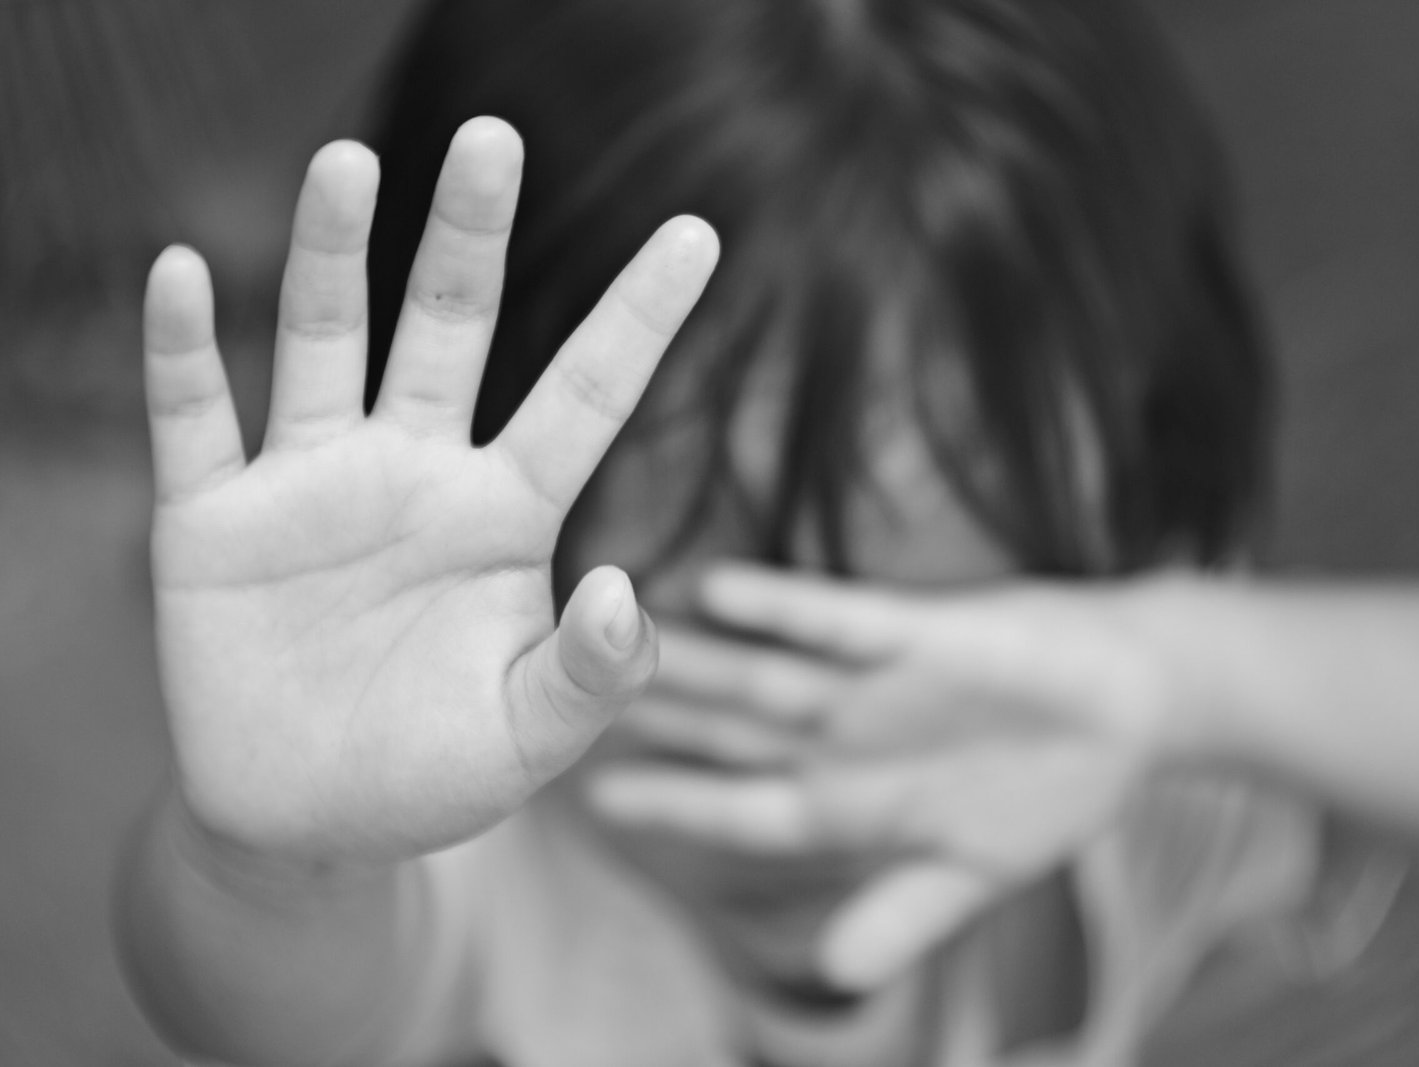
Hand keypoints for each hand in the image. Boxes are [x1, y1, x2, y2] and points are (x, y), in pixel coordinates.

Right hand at [144, 118, 717, 866]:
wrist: (310, 820)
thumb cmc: (437, 773)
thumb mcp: (533, 737)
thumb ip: (593, 674)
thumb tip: (627, 591)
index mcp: (507, 513)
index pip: (587, 392)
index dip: (641, 315)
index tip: (701, 232)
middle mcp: (416, 472)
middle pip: (449, 327)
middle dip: (468, 235)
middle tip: (492, 137)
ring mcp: (311, 485)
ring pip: (323, 341)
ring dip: (330, 253)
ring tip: (348, 161)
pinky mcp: (213, 523)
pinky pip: (195, 419)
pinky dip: (183, 350)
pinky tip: (183, 273)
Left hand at [590, 562, 1176, 990]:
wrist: (1132, 707)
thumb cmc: (1046, 791)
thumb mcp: (979, 870)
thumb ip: (906, 916)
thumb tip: (837, 980)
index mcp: (852, 804)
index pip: (741, 808)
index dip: (674, 804)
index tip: (597, 800)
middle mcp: (845, 739)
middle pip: (730, 734)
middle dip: (656, 722)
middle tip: (568, 699)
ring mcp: (875, 685)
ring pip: (764, 675)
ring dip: (694, 660)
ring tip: (616, 635)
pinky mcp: (920, 630)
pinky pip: (837, 619)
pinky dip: (782, 607)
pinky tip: (717, 588)